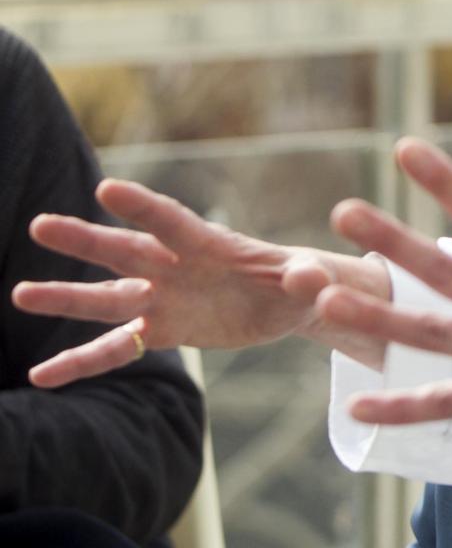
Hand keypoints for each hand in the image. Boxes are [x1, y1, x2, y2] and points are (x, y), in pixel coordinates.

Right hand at [12, 179, 381, 386]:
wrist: (286, 303)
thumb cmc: (300, 281)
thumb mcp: (309, 281)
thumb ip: (306, 278)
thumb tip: (309, 278)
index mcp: (211, 244)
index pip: (174, 222)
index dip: (144, 207)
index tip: (108, 189)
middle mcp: (176, 266)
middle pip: (125, 252)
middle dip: (86, 239)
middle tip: (40, 225)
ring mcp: (162, 299)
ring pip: (108, 299)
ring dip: (67, 299)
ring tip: (21, 294)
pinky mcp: (160, 331)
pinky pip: (115, 348)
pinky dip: (80, 361)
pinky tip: (41, 377)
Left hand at [318, 138, 451, 506]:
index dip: (447, 183)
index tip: (407, 151)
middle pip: (448, 270)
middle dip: (392, 240)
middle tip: (344, 211)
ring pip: (434, 335)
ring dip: (378, 316)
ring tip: (327, 297)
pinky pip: (448, 405)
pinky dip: (402, 409)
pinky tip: (358, 407)